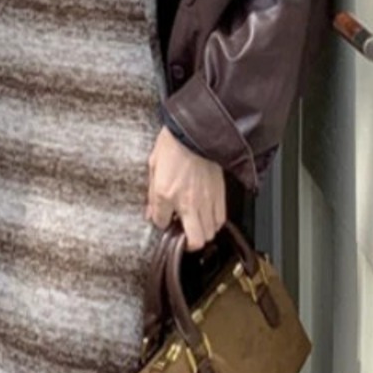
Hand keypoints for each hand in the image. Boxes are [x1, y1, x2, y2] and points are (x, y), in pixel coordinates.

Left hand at [145, 124, 227, 249]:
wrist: (197, 129)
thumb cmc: (174, 142)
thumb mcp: (153, 165)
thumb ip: (151, 193)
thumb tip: (151, 211)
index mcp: (165, 193)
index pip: (161, 223)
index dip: (161, 223)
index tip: (162, 219)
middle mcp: (187, 201)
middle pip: (194, 240)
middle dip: (187, 243)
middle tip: (183, 237)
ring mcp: (206, 199)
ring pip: (210, 232)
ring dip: (202, 233)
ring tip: (196, 226)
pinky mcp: (220, 193)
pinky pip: (221, 218)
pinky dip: (215, 222)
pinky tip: (208, 216)